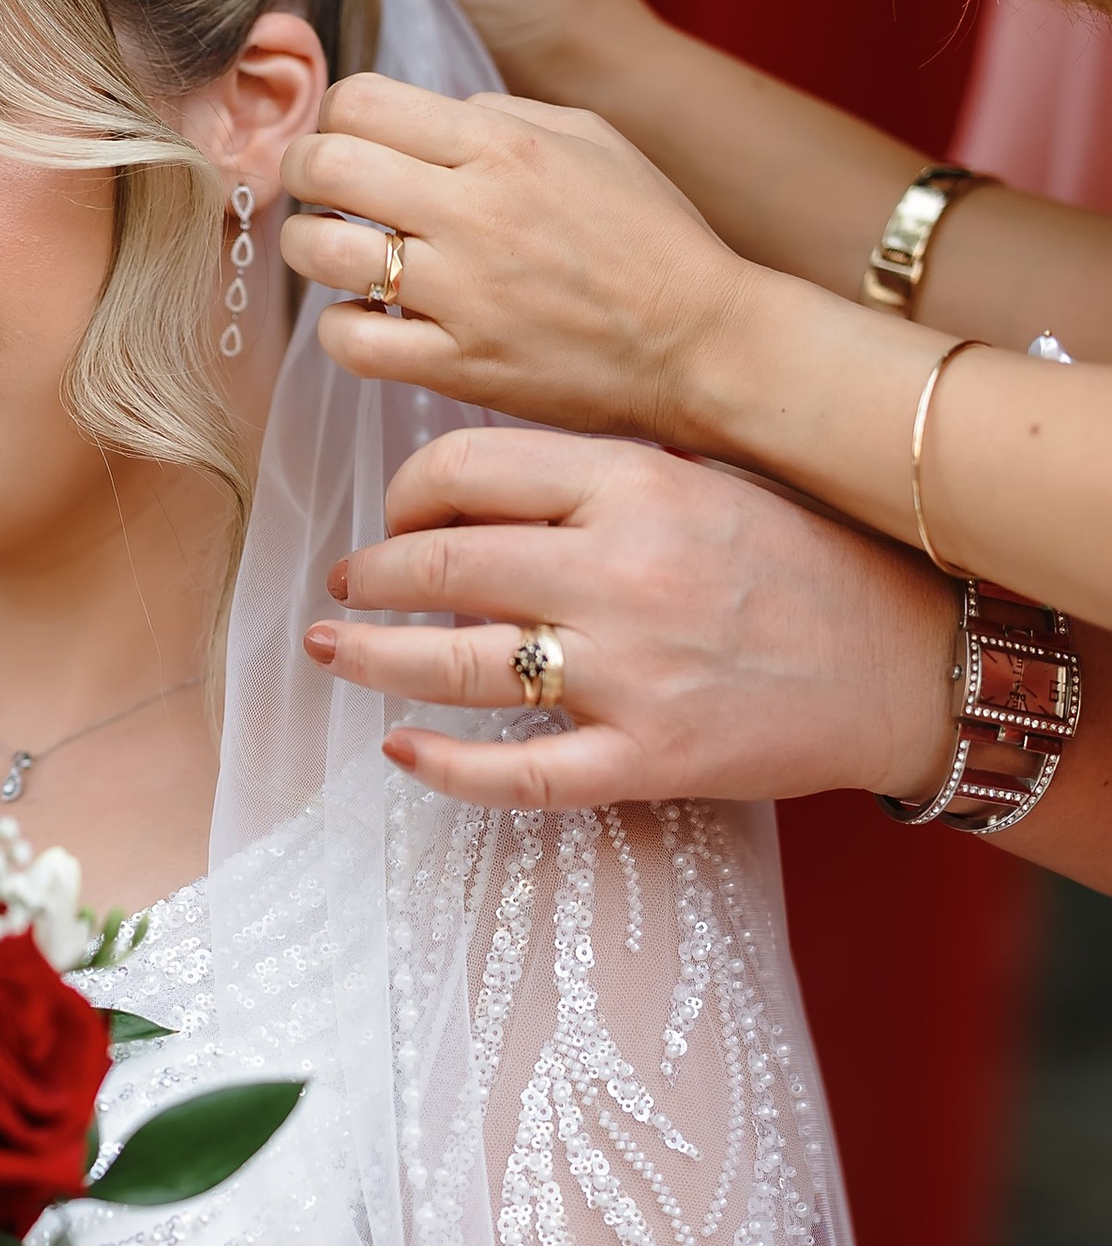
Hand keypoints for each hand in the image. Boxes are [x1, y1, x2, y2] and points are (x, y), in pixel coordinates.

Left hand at [281, 77, 758, 447]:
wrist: (704, 342)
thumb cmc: (653, 239)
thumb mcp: (593, 140)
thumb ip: (503, 113)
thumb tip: (431, 114)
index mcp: (504, 144)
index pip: (361, 100)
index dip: (336, 117)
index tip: (347, 141)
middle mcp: (474, 210)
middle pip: (326, 163)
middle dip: (303, 171)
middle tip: (318, 192)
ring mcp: (463, 292)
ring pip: (322, 249)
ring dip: (308, 247)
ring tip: (334, 253)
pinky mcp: (459, 364)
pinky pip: (350, 339)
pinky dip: (340, 326)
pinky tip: (367, 318)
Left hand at [303, 427, 960, 811]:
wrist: (911, 664)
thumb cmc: (805, 561)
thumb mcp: (706, 479)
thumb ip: (598, 479)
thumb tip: (470, 488)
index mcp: (636, 484)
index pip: (466, 471)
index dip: (404, 497)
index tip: (392, 519)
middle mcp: (623, 573)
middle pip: (444, 568)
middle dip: (370, 578)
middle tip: (340, 589)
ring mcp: (632, 675)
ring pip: (457, 668)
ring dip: (374, 660)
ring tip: (334, 652)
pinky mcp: (647, 762)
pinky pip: (518, 775)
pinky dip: (445, 768)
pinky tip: (401, 752)